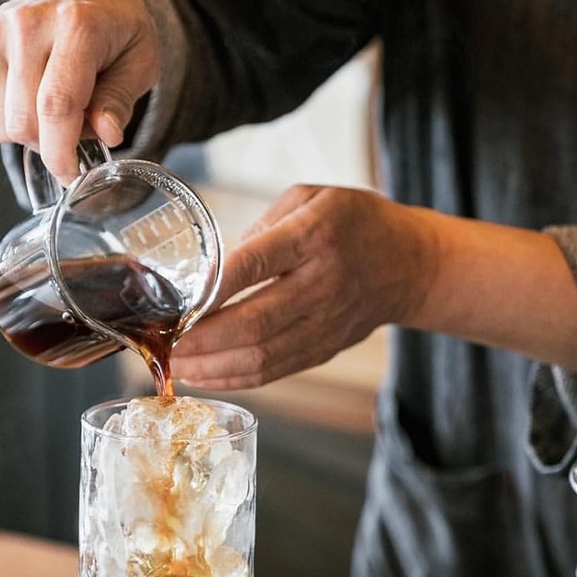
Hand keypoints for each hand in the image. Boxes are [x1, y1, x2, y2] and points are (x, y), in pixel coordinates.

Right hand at [0, 0, 159, 182]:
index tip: (71, 174)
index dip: (61, 153)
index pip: (56, 106)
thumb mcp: (140, 62)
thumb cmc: (114, 31)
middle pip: (23, 121)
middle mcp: (27, 21)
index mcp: (76, 25)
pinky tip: (21, 96)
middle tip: (70, 126)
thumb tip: (107, 133)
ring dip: (25, 131)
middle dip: (48, 143)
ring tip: (47, 104)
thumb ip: (122, 99)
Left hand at [173, 186, 437, 388]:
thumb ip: (260, 227)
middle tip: (165, 345)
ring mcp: (326, 322)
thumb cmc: (353, 222)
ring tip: (177, 366)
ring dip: (214, 367)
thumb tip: (213, 269)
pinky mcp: (326, 348)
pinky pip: (276, 371)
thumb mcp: (309, 198)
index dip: (210, 289)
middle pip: (254, 323)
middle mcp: (322, 283)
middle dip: (202, 341)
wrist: (411, 263)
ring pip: (263, 356)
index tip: (175, 304)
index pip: (254, 265)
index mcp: (315, 235)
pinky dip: (237, 379)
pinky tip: (207, 376)